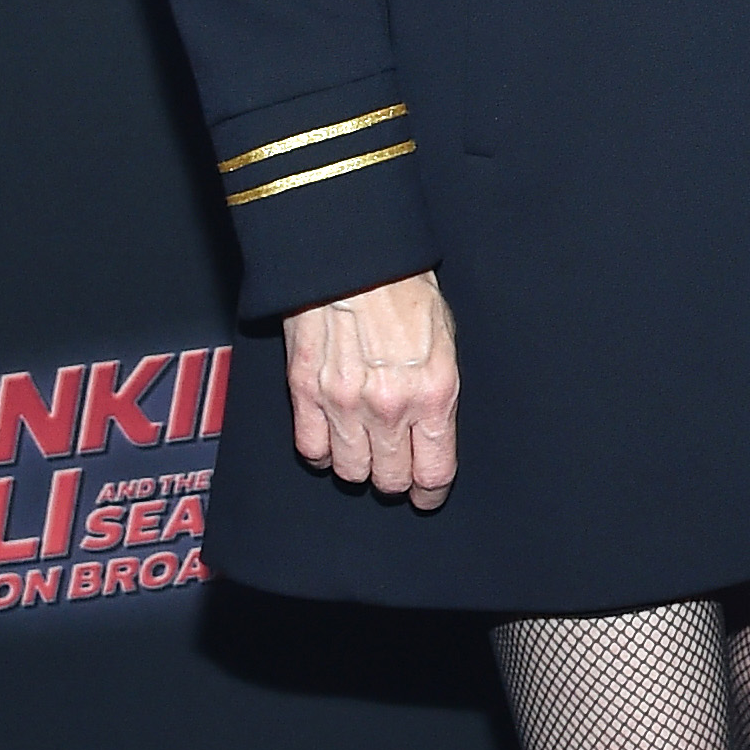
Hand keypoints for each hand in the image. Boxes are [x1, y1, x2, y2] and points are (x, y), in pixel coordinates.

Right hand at [284, 269, 458, 509]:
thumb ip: (436, 389)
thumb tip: (432, 427)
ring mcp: (344, 403)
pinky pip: (311, 449)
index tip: (426, 493)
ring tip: (363, 443)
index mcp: (433, 392)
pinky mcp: (305, 393)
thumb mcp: (444, 337)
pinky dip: (321, 449)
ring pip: (350, 471)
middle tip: (395, 462)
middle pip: (390, 480)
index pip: (434, 473)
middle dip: (395, 476)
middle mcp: (389, 407)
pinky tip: (332, 434)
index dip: (430, 491)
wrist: (353, 255)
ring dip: (358, 463)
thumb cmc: (404, 287)